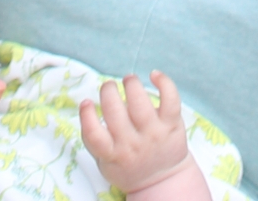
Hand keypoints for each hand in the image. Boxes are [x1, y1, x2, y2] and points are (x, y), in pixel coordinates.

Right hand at [79, 73, 193, 196]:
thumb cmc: (127, 165)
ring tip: (129, 80)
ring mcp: (153, 134)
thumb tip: (86, 104)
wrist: (161, 181)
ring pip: (139, 101)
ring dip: (131, 83)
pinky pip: (170, 99)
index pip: (94, 135)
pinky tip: (154, 75)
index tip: (87, 102)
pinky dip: (163, 82)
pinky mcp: (172, 125)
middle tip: (109, 87)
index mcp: (112, 154)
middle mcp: (132, 144)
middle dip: (108, 90)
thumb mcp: (105, 163)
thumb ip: (94, 139)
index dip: (87, 114)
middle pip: (115, 111)